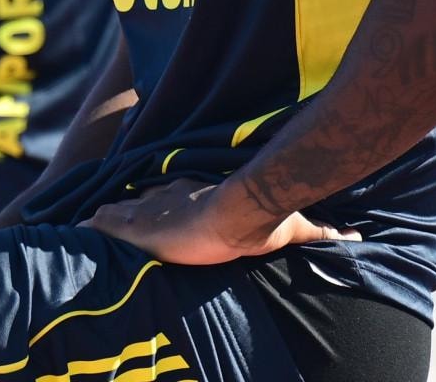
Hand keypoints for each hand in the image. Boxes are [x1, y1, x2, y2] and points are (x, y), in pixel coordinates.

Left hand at [81, 177, 359, 264]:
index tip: (150, 211)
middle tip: (106, 217)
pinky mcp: (141, 227)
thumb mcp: (292, 226)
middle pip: (143, 204)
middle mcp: (172, 199)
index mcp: (199, 197)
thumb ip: (322, 230)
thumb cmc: (260, 217)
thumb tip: (357, 236)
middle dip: (127, 211)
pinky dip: (94, 227)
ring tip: (82, 225)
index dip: (160, 204)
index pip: (175, 198)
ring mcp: (154, 212)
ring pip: (122, 213)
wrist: (240, 212)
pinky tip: (78, 227)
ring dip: (106, 220)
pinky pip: (110, 225)